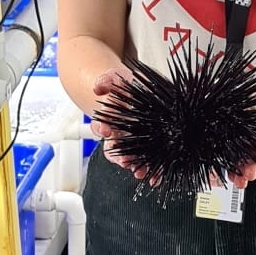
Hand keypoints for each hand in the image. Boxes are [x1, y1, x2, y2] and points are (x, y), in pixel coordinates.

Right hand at [88, 66, 155, 181]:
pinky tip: (157, 176)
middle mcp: (119, 134)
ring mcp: (134, 141)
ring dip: (136, 167)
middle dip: (120, 157)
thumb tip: (98, 87)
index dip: (101, 129)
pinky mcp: (149, 144)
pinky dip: (153, 170)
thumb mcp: (114, 78)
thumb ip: (106, 81)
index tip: (106, 131)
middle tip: (125, 161)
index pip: (101, 127)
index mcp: (110, 120)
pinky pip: (149, 160)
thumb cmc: (123, 86)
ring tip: (142, 173)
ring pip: (132, 159)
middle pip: (115, 150)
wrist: (136, 89)